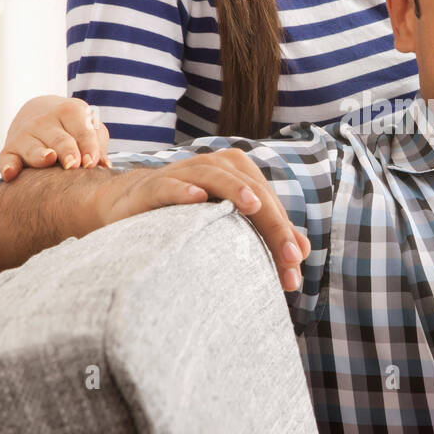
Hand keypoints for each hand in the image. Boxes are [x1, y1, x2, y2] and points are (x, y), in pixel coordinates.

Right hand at [0, 96, 110, 180]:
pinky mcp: (10, 150)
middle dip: (66, 151)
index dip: (88, 146)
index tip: (91, 162)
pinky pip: (7, 159)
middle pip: (59, 139)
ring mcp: (25, 135)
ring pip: (33, 148)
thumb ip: (97, 147)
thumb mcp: (88, 129)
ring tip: (48, 159)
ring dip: (40, 155)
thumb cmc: (72, 128)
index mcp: (70, 112)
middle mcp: (45, 121)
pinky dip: (7, 167)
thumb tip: (105, 166)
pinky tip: (10, 174)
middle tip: (73, 164)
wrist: (38, 112)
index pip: (81, 130)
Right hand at [90, 147, 310, 291]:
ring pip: (214, 176)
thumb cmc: (189, 217)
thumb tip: (303, 252)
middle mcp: (214, 167)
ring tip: (253, 206)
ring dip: (234, 189)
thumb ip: (265, 234)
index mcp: (238, 173)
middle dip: (272, 224)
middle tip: (289, 256)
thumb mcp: (229, 226)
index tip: (295, 267)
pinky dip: (183, 190)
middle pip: (251, 190)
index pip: (268, 203)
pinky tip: (197, 200)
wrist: (130, 206)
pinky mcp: (151, 187)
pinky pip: (168, 185)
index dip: (285, 232)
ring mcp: (182, 174)